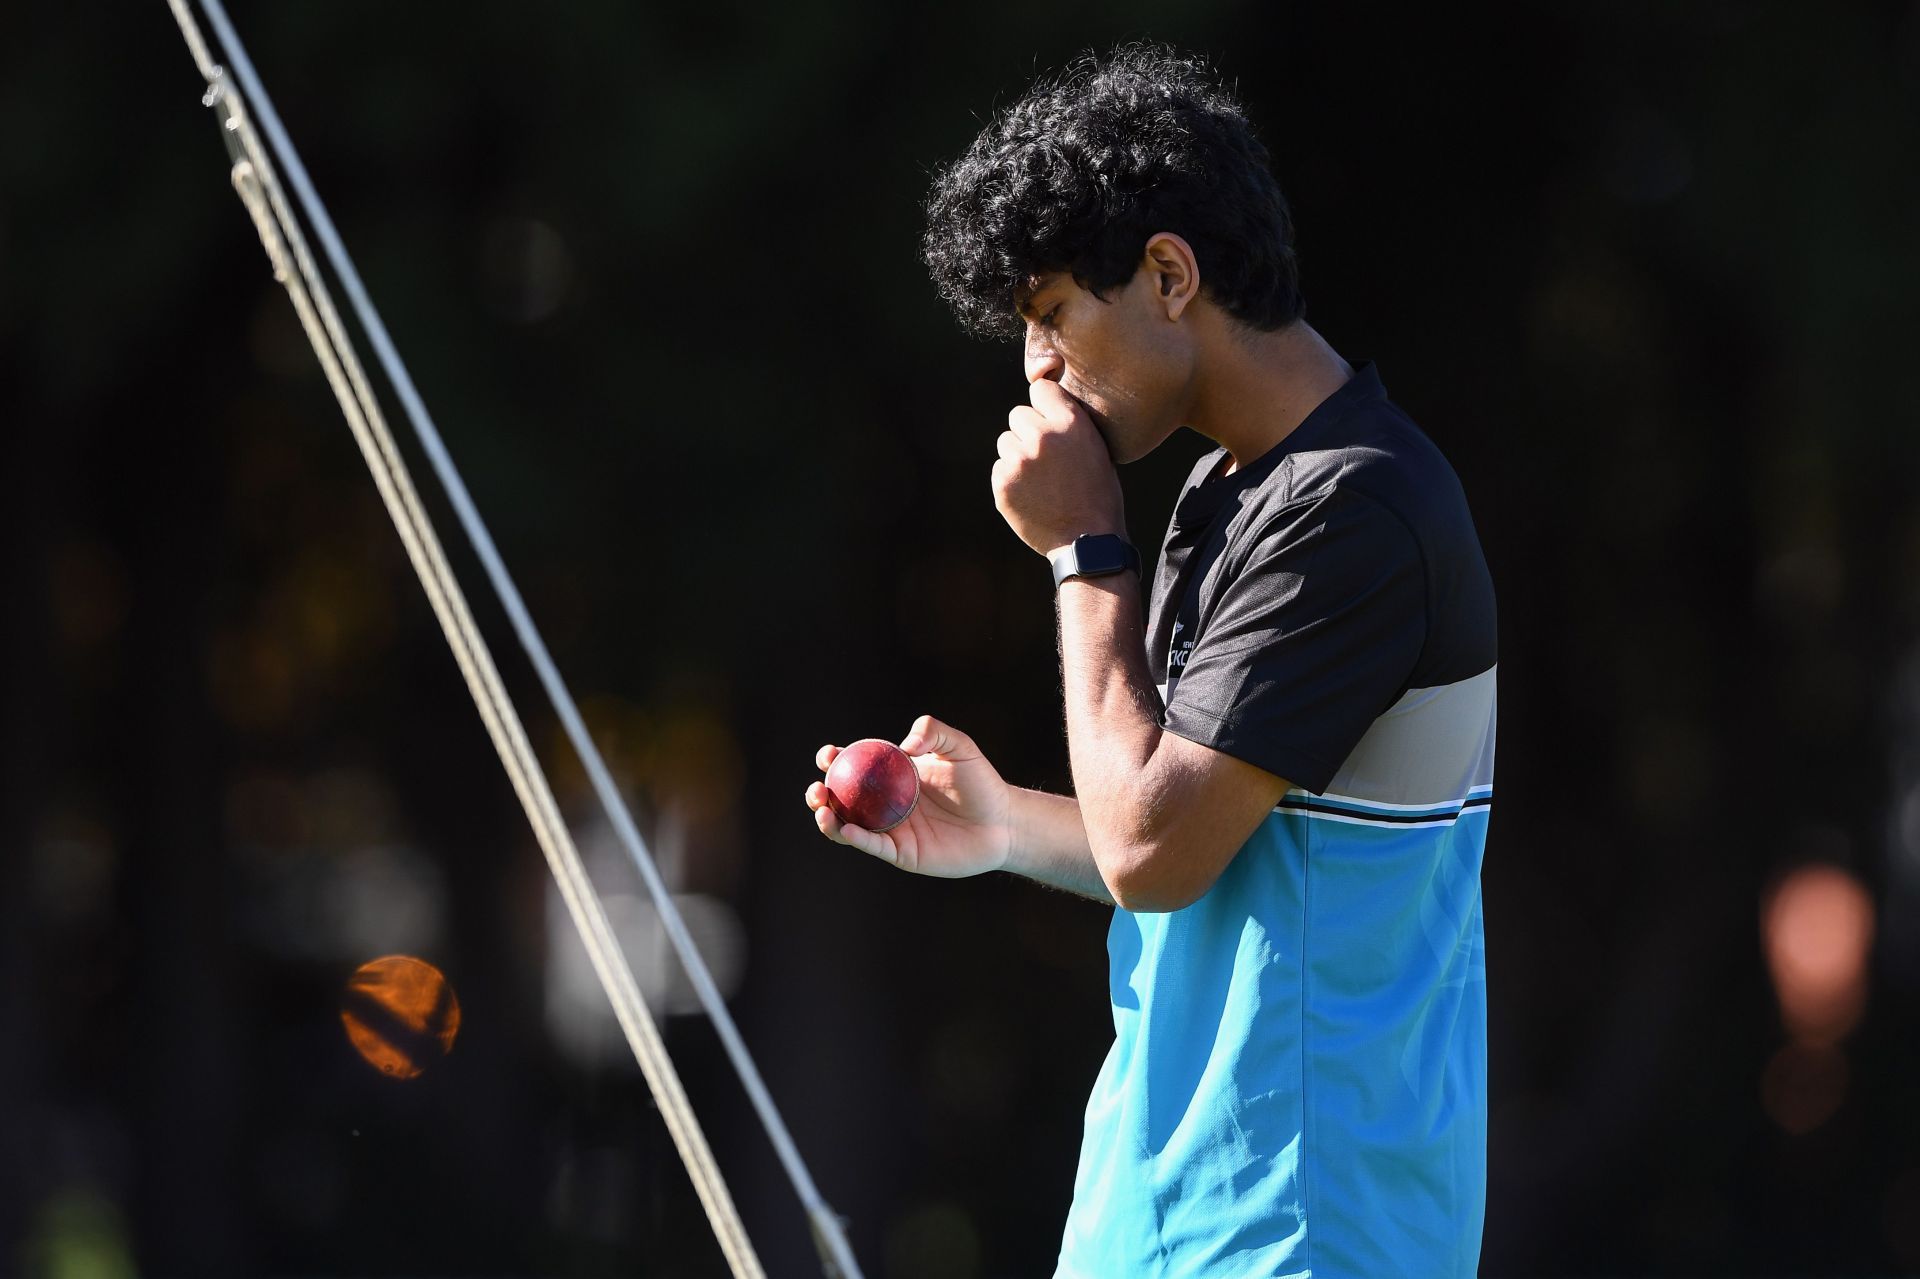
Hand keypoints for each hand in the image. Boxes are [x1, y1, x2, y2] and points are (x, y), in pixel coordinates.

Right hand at [804, 715, 1011, 877]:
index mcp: (892, 776)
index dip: (835, 760)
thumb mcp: (959, 748)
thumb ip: (933, 731)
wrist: (1004, 823)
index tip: (829, 756)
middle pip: (842, 799)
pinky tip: (847, 830)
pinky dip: (856, 839)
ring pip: (849, 827)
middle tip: (818, 789)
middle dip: (819, 793)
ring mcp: (892, 830)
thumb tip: (905, 745)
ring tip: (823, 810)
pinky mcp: (902, 853)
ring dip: (828, 820)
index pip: (854, 766)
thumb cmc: (982, 784)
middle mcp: (886, 804)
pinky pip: (873, 846)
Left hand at [992, 379, 1125, 555]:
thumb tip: (1044, 404)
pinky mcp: (1003, 484)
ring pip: (1006, 442)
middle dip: (1029, 432)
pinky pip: (1000, 468)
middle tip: (1047, 459)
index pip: (1041, 389)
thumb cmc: (1098, 494)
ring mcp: (1019, 461)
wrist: (1086, 540)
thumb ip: (1070, 423)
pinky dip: (1011, 480)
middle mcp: (1042, 436)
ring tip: (1041, 479)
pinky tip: (1032, 495)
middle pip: (1018, 415)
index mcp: (1071, 423)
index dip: (1045, 405)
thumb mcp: (1097, 449)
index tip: (1050, 420)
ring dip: (1018, 455)